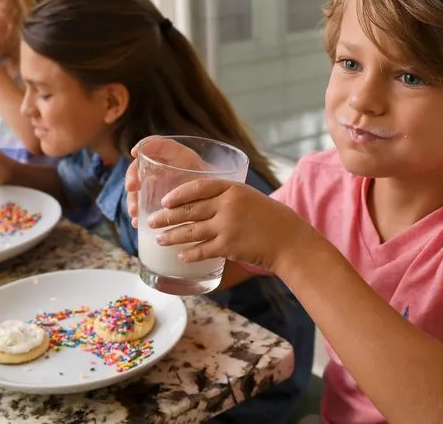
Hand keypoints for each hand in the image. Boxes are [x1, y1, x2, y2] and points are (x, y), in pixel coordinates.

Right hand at [125, 136, 206, 226]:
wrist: (219, 201)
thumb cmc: (211, 179)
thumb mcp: (201, 166)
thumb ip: (180, 155)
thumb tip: (152, 152)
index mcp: (172, 156)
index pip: (152, 147)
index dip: (142, 147)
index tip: (135, 153)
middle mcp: (161, 169)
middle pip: (138, 170)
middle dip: (132, 179)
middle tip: (132, 188)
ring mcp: (157, 186)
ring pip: (137, 191)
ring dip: (133, 201)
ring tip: (135, 212)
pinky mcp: (156, 203)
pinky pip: (143, 207)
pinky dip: (138, 215)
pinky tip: (137, 222)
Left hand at [146, 179, 320, 273]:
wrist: (290, 240)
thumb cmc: (273, 220)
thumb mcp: (251, 199)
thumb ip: (228, 199)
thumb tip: (202, 206)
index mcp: (233, 188)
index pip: (198, 186)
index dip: (179, 193)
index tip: (165, 200)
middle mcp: (227, 205)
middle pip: (188, 209)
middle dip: (167, 216)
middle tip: (152, 221)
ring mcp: (226, 226)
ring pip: (190, 230)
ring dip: (171, 236)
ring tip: (159, 239)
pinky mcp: (228, 246)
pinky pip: (201, 249)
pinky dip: (189, 253)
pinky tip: (181, 255)